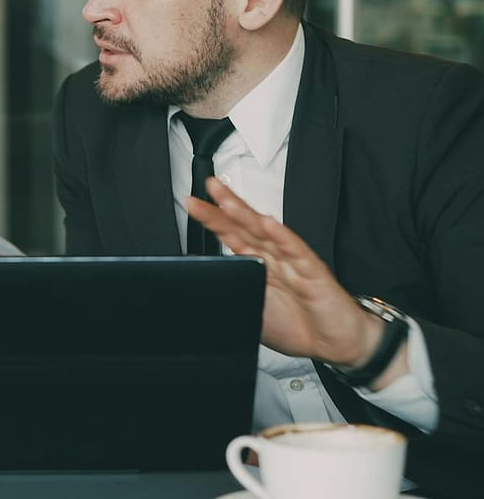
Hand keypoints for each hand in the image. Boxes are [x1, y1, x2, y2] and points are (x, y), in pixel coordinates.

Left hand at [186, 179, 403, 382]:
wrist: (337, 345)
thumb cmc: (300, 327)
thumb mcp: (254, 311)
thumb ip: (233, 297)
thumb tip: (202, 294)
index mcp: (261, 266)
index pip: (233, 236)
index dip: (214, 219)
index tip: (193, 204)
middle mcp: (276, 258)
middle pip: (246, 227)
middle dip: (226, 206)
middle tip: (209, 185)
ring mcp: (294, 262)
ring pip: (267, 233)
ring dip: (247, 215)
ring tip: (227, 200)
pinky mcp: (314, 273)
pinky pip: (296, 252)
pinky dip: (282, 237)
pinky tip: (269, 224)